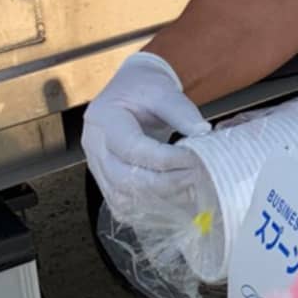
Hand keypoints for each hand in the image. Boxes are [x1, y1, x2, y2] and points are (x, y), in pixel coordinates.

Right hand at [82, 52, 211, 215]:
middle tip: (197, 176)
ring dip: (160, 199)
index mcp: (104, 118)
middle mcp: (94, 146)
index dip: (164, 159)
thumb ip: (182, 111)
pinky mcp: (105, 182)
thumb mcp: (164, 90)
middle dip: (165, 182)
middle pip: (124, 178)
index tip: (194, 159)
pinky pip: (123, 205)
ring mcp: (96, 167)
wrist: (129, 91)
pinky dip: (150, 209)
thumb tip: (203, 133)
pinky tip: (175, 201)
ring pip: (123, 197)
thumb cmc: (145, 88)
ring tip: (190, 189)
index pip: (131, 147)